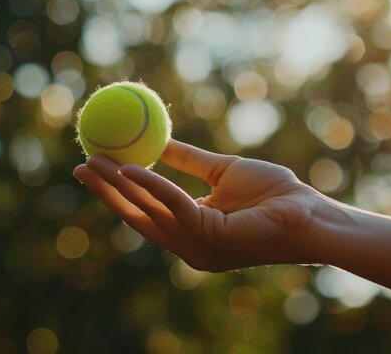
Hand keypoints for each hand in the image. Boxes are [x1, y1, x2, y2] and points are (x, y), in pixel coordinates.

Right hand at [73, 140, 322, 270]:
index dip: (118, 192)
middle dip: (105, 193)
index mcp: (191, 232)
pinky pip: (173, 205)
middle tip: (79, 166)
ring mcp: (197, 247)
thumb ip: (189, 162)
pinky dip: (149, 185)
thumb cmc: (275, 194)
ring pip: (148, 212)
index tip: (96, 167)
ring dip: (118, 186)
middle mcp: (188, 246)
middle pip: (137, 217)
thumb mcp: (221, 172)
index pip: (145, 213)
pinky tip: (129, 167)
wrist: (311, 214)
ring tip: (94, 162)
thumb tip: (159, 144)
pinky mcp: (210, 239)